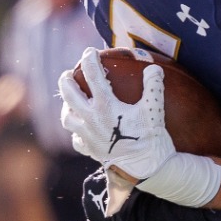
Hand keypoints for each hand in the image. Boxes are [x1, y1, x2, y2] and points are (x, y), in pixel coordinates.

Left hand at [58, 55, 174, 182]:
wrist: (145, 169)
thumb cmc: (150, 138)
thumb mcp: (154, 110)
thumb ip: (153, 86)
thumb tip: (154, 68)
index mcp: (105, 105)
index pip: (93, 76)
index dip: (90, 60)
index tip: (90, 52)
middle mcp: (91, 119)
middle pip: (69, 94)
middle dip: (66, 80)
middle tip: (69, 74)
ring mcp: (87, 136)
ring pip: (67, 118)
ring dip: (67, 107)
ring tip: (70, 101)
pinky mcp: (89, 150)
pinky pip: (76, 140)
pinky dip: (77, 132)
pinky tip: (82, 130)